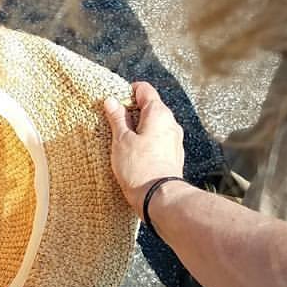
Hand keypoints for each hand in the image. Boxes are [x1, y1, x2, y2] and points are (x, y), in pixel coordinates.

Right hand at [103, 81, 184, 216]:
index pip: (144, 89)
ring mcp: (174, 140)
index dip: (128, 92)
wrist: (159, 197)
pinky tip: (135, 154)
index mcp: (159, 113)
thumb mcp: (121, 140)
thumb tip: (112, 101)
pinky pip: (159, 140)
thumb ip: (117, 118)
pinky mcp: (174, 155)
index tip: (115, 101)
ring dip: (139, 128)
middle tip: (114, 123)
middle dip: (132, 112)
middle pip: (150, 107)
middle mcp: (171, 123)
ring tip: (122, 141)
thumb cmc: (139, 167)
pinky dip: (147, 141)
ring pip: (155, 125)